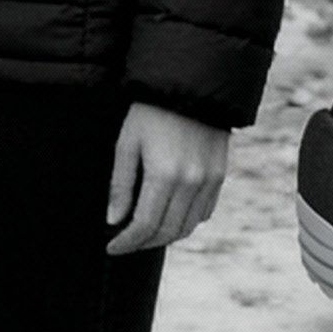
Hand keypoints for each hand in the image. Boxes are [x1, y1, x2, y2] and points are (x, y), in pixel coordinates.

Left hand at [104, 101, 227, 254]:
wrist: (191, 84)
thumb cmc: (151, 110)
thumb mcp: (127, 142)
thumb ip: (121, 184)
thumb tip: (114, 219)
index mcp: (165, 175)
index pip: (145, 225)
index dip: (127, 242)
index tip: (112, 247)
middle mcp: (192, 183)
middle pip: (168, 231)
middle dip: (144, 243)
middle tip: (125, 243)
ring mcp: (210, 181)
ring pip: (188, 226)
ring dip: (165, 236)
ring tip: (145, 233)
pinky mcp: (220, 175)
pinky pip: (204, 212)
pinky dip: (186, 221)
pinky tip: (170, 216)